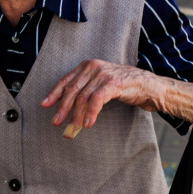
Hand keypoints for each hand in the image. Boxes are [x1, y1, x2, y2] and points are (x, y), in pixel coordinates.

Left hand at [42, 59, 159, 136]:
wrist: (148, 85)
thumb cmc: (123, 86)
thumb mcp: (100, 84)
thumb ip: (85, 90)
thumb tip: (67, 108)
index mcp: (87, 66)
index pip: (66, 80)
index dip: (54, 94)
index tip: (44, 105)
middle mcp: (93, 67)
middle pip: (72, 89)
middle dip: (62, 107)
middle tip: (56, 122)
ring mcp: (103, 74)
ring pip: (83, 97)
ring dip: (77, 115)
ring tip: (74, 128)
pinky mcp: (113, 83)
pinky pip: (96, 100)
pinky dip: (90, 113)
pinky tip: (88, 124)